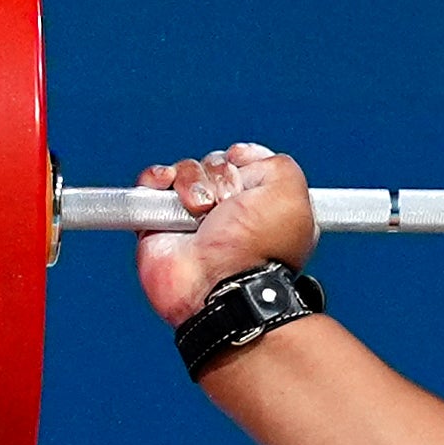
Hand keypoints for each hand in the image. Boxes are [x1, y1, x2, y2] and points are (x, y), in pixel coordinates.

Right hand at [132, 144, 316, 325]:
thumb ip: (279, 165)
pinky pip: (152, 184)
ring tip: (200, 211)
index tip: (245, 169)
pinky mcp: (159, 224)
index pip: (249, 163)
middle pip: (216, 163)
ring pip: (185, 170)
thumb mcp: (291, 196)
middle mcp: (230, 213)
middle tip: (226, 205)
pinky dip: (157, 179)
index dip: (246, 160)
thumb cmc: (257, 248)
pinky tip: (169, 190)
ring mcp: (193, 218)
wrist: (218, 286)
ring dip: (192, 182)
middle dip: (220, 174)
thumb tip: (245, 158)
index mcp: (264, 209)